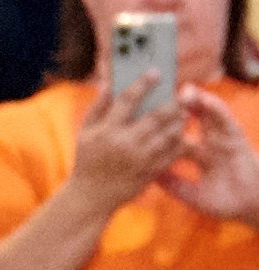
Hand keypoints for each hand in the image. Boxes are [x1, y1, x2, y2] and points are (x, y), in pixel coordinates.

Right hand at [69, 72, 188, 217]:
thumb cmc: (87, 160)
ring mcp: (140, 159)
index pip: (128, 100)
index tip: (156, 72)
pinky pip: (171, 153)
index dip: (143, 84)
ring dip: (179, 120)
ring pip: (168, 134)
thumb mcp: (84, 132)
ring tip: (185, 110)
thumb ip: (97, 107)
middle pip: (156, 116)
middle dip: (173, 101)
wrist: (91, 198)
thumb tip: (109, 83)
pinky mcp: (150, 172)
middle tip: (184, 90)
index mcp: (107, 131)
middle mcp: (125, 143)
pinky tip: (181, 132)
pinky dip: (179, 141)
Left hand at [159, 90, 258, 226]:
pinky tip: (204, 99)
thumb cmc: (223, 202)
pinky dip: (215, 108)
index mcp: (194, 156)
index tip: (142, 116)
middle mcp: (206, 143)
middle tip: (159, 95)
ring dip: (195, 102)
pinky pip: (225, 120)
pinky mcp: (236, 138)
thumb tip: (147, 174)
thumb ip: (171, 184)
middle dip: (174, 109)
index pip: (173, 137)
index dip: (160, 128)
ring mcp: (221, 139)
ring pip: (205, 115)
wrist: (251, 206)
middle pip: (188, 122)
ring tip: (181, 90)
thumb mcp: (190, 195)